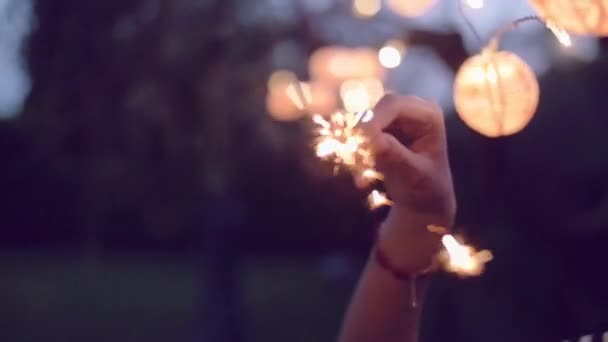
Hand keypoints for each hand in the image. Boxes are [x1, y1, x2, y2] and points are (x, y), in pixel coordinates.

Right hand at [359, 94, 455, 271]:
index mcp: (429, 114)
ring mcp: (393, 117)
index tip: (357, 140)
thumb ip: (393, 154)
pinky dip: (356, 152)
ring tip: (361, 175)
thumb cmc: (427, 188)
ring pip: (363, 122)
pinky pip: (358, 135)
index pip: (395, 105)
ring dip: (357, 146)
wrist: (422, 201)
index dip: (373, 119)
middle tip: (354, 159)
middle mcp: (410, 108)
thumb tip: (369, 136)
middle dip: (363, 133)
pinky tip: (360, 176)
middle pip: (376, 109)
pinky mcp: (378, 129)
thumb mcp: (413, 174)